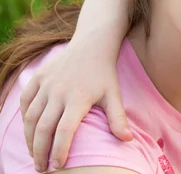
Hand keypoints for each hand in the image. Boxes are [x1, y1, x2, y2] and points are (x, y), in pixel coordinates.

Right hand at [19, 38, 131, 171]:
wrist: (92, 45)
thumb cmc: (104, 73)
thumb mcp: (114, 94)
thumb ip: (118, 118)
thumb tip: (128, 140)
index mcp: (79, 98)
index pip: (64, 131)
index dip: (59, 151)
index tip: (59, 165)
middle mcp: (59, 92)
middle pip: (43, 129)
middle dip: (39, 151)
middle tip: (41, 168)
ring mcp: (46, 84)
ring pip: (31, 117)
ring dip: (29, 138)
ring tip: (34, 152)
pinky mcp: (38, 77)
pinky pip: (25, 101)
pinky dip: (25, 118)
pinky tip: (30, 130)